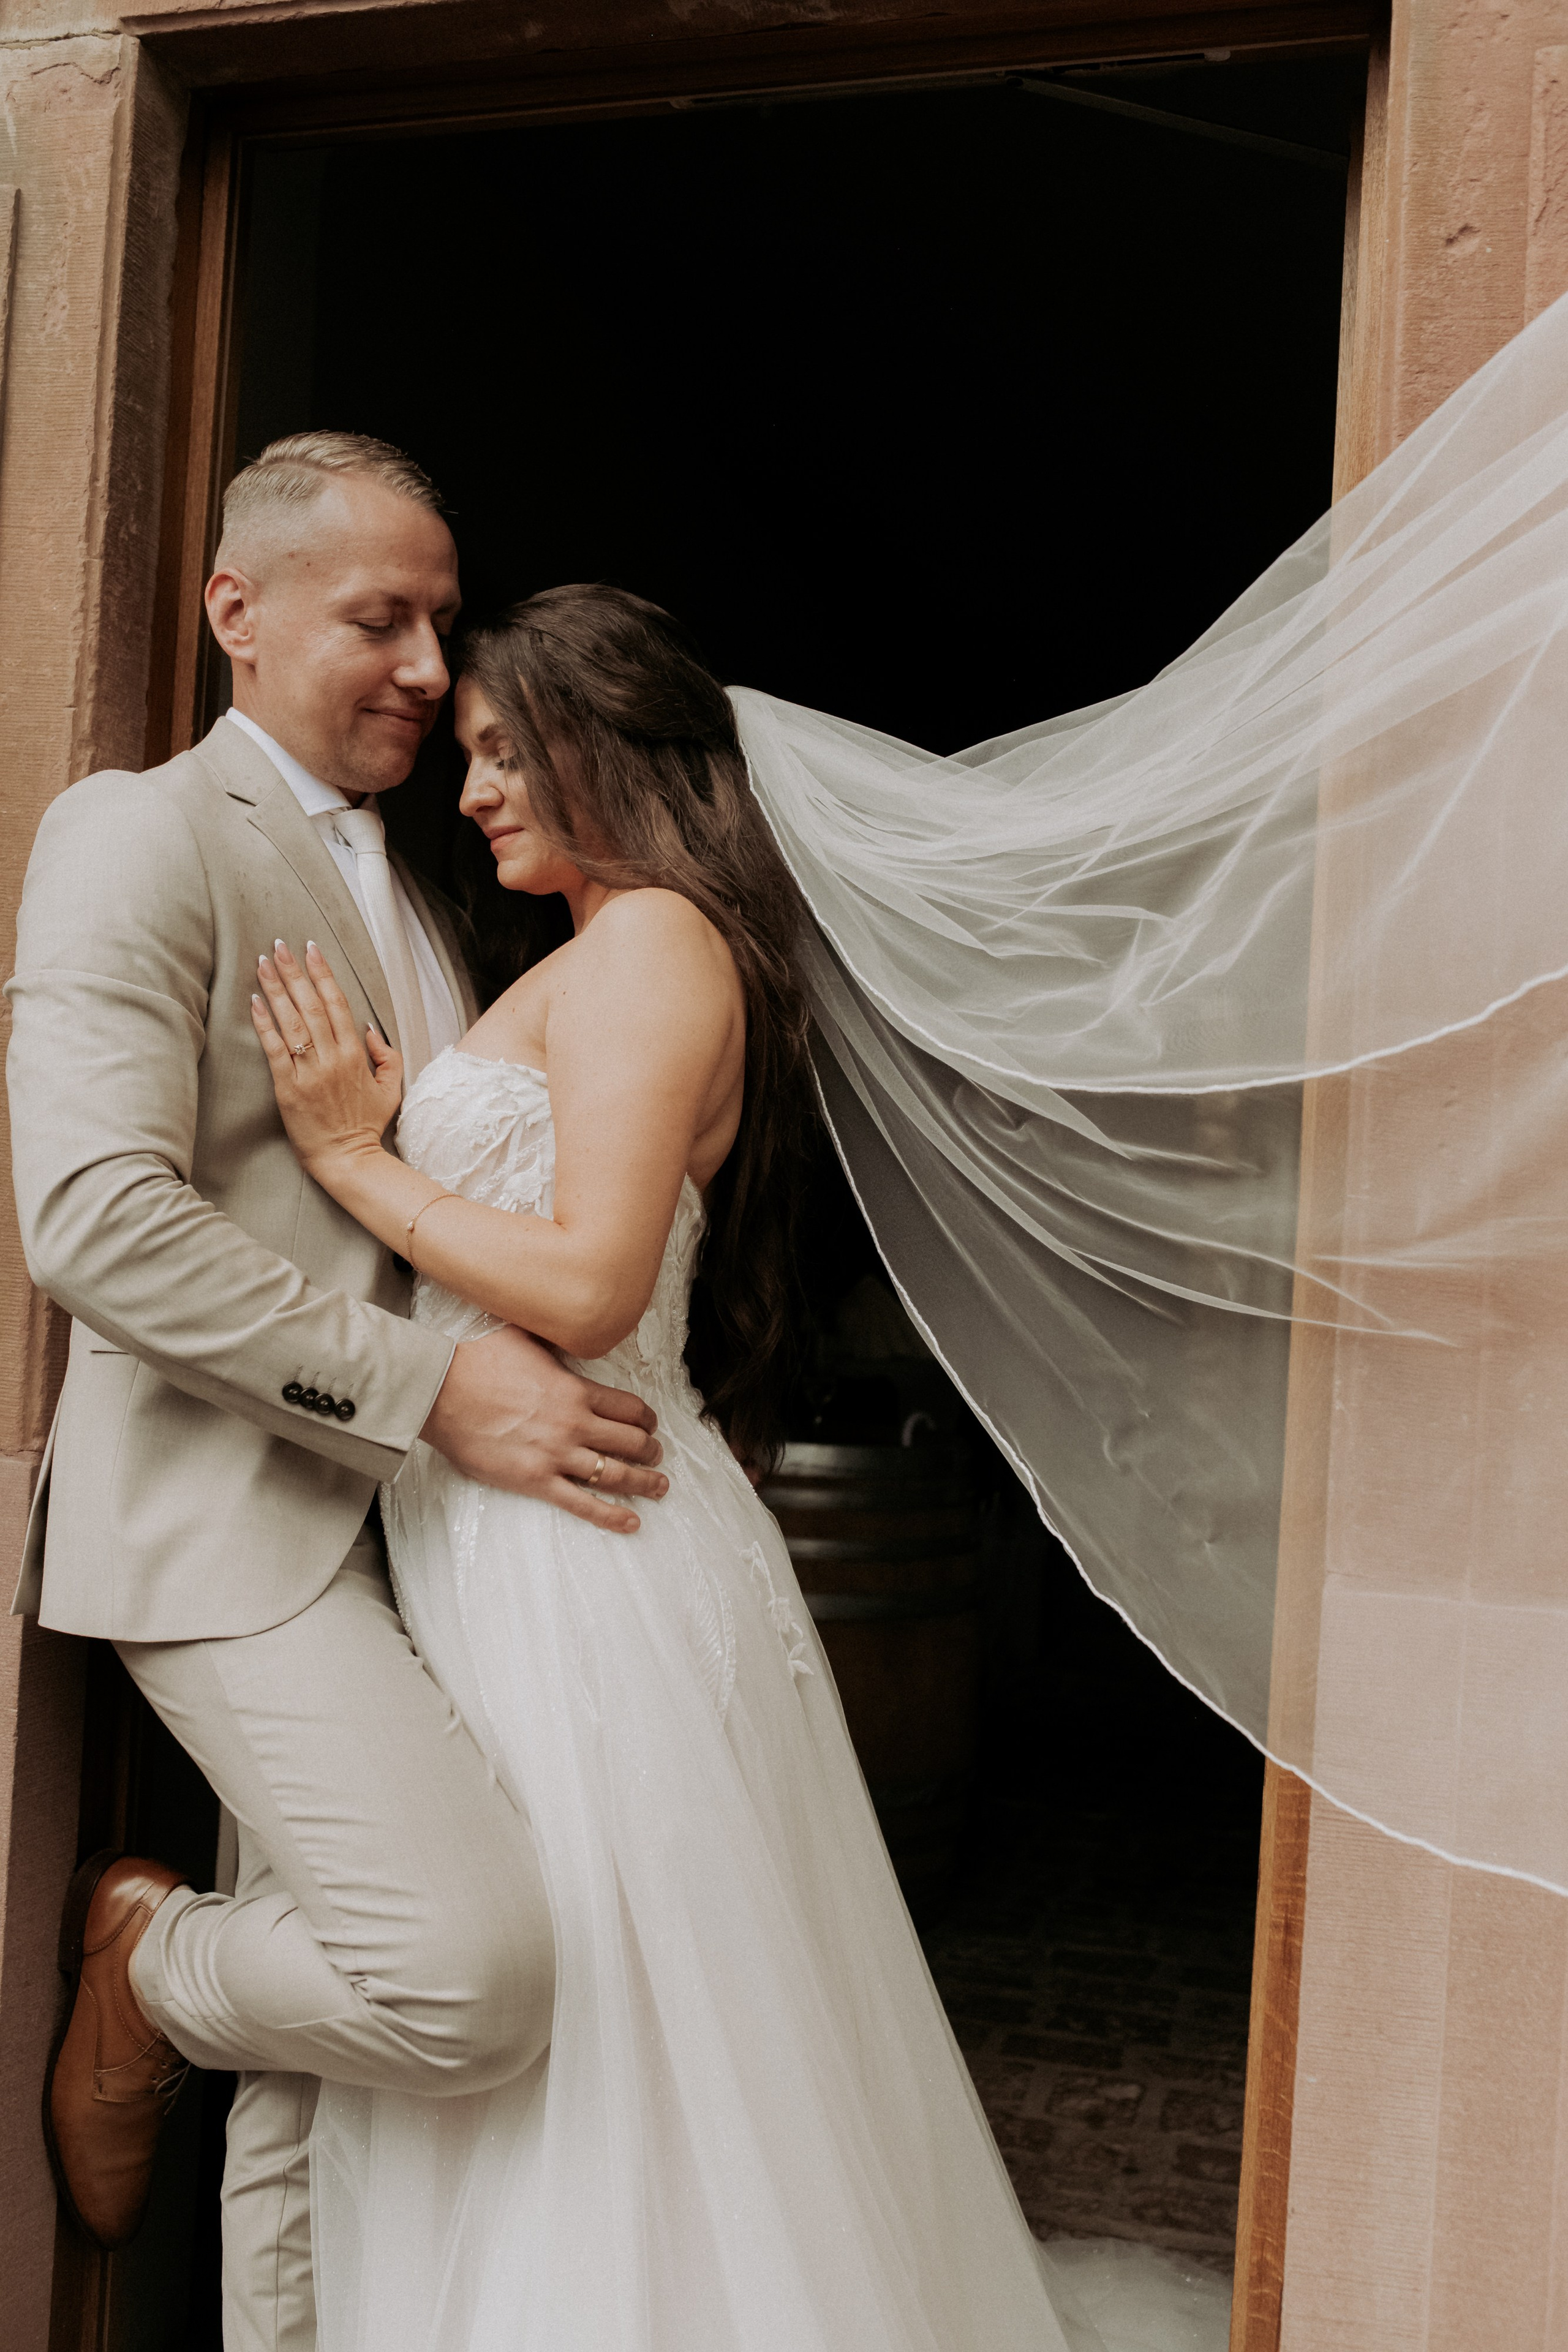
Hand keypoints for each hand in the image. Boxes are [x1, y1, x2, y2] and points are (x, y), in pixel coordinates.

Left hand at [252, 940, 401, 1176]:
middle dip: (294, 971)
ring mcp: (308, 1072)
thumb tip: (369, 1026)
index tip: (311, 949)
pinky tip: (255, 1000)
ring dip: (275, 988)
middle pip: (310, 1004)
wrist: (347, 1159)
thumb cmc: (367, 1124)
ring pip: (291, 1021)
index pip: (337, 1003)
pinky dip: (264, 1023)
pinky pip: (274, 1049)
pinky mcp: (287, 1088)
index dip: (323, 973)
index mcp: (355, 1054)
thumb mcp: (391, 1088)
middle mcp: (331, 1058)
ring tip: (263, 962)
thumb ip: (385, 1055)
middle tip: (279, 945)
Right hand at [422, 1325, 666, 1531]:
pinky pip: (582, 1504)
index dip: (646, 1418)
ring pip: (615, 1474)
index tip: (650, 1423)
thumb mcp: (526, 1337)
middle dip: (650, 1449)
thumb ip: (553, 1341)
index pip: (629, 1408)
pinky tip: (631, 1522)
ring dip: (644, 1482)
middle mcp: (574, 1424)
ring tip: (659, 1487)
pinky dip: (611, 1516)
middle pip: (630, 1441)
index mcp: (576, 1390)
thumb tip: (562, 1325)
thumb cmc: (477, 1361)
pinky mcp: (535, 1480)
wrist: (441, 1391)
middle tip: (656, 1454)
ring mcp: (557, 1454)